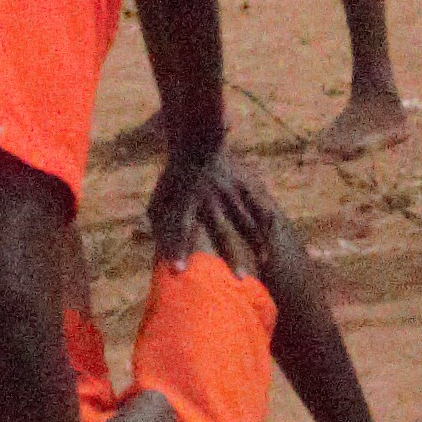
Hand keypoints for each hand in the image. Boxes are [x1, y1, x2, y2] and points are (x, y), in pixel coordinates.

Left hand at [149, 142, 276, 270]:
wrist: (196, 141)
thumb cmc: (175, 175)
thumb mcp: (160, 194)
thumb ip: (155, 219)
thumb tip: (150, 245)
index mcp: (186, 201)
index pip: (180, 230)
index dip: (178, 250)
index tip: (178, 272)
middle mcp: (209, 199)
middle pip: (222, 232)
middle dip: (231, 256)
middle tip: (240, 279)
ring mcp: (229, 192)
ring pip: (246, 221)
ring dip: (255, 242)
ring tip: (263, 262)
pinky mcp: (243, 185)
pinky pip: (258, 205)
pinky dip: (266, 222)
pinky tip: (271, 238)